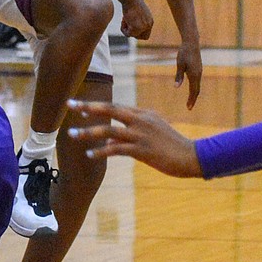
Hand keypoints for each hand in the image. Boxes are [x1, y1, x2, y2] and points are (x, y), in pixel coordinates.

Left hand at [67, 99, 201, 177]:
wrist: (192, 156)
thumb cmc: (173, 144)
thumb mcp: (155, 128)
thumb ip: (137, 126)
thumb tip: (119, 130)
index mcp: (143, 113)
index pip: (115, 106)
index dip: (96, 106)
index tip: (79, 107)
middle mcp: (140, 120)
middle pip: (109, 110)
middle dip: (87, 107)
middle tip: (69, 105)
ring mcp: (140, 135)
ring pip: (108, 131)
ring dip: (88, 133)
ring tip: (72, 135)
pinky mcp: (142, 150)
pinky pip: (116, 150)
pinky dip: (101, 151)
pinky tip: (89, 154)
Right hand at [120, 0, 153, 39]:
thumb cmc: (131, 2)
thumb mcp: (137, 12)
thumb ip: (137, 20)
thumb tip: (132, 26)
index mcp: (150, 21)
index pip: (146, 34)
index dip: (138, 32)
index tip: (131, 26)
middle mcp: (149, 25)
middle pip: (142, 37)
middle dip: (133, 33)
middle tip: (127, 24)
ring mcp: (143, 27)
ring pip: (133, 35)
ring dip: (127, 30)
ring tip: (124, 20)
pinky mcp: (136, 28)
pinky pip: (128, 34)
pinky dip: (123, 29)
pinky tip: (123, 19)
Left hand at [175, 42, 202, 109]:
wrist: (192, 43)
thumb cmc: (184, 53)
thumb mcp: (180, 65)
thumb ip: (178, 76)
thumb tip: (176, 87)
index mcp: (194, 75)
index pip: (193, 91)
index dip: (191, 100)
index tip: (188, 108)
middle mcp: (198, 75)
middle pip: (196, 90)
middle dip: (193, 99)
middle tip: (189, 108)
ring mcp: (199, 72)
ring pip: (197, 86)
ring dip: (194, 94)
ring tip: (190, 101)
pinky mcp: (198, 69)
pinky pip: (197, 82)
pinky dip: (195, 88)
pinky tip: (192, 90)